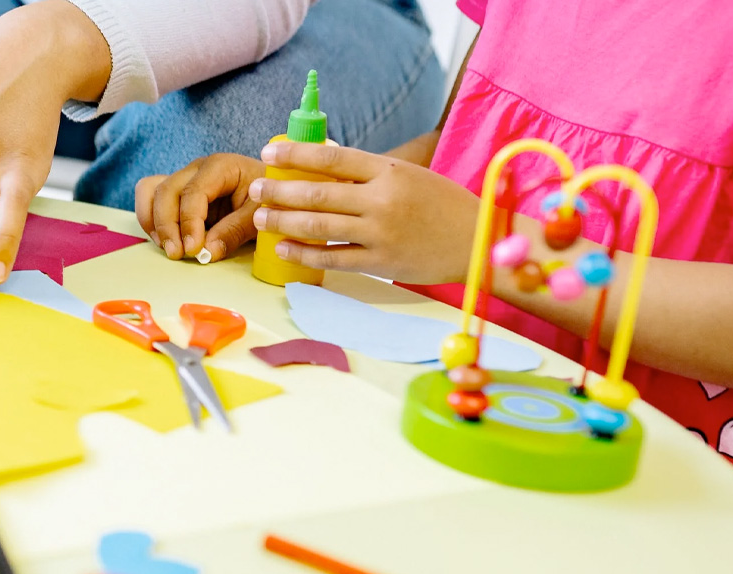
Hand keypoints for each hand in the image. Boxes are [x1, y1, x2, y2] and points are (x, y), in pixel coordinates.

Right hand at [134, 153, 266, 263]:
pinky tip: (165, 240)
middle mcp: (196, 169)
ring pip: (151, 191)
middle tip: (178, 254)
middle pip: (166, 191)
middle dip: (167, 225)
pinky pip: (150, 197)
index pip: (193, 192)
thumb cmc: (268, 199)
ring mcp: (183, 179)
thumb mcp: (259, 215)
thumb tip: (207, 251)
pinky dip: (151, 219)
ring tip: (169, 247)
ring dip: (154, 222)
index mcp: (220, 167)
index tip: (193, 249)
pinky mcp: (177, 193)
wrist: (272, 192)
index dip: (189, 222)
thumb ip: (234, 231)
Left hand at [249, 142, 479, 283]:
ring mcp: (380, 233)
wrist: (478, 241)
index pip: (333, 157)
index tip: (269, 153)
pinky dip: (303, 253)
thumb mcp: (409, 175)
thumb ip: (369, 172)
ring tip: (259, 217)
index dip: (296, 154)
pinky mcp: (380, 263)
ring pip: (319, 225)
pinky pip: (332, 258)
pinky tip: (282, 248)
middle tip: (255, 189)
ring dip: (283, 221)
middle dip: (279, 191)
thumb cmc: (441, 204)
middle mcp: (382, 200)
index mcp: (390, 171)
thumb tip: (321, 163)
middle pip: (317, 193)